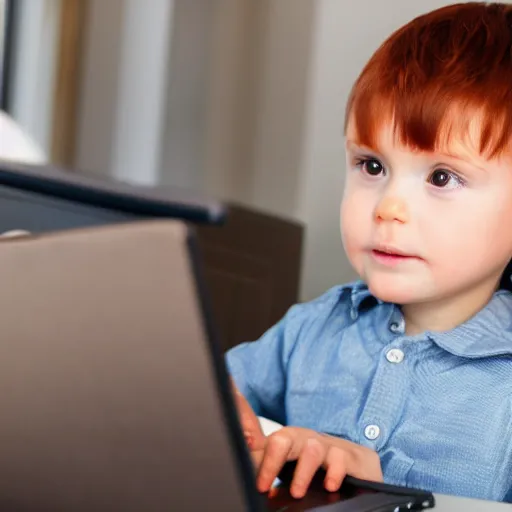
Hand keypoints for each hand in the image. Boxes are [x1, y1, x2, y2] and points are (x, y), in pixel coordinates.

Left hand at [232, 381, 382, 498]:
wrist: (351, 461)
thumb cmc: (310, 463)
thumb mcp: (284, 462)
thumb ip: (260, 461)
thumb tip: (237, 467)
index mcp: (285, 440)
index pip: (266, 443)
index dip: (259, 460)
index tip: (257, 483)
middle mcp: (302, 439)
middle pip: (284, 437)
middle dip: (273, 460)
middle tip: (263, 486)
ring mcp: (324, 445)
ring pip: (312, 448)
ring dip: (303, 471)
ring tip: (297, 492)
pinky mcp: (346, 456)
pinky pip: (339, 458)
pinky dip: (333, 472)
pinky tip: (329, 486)